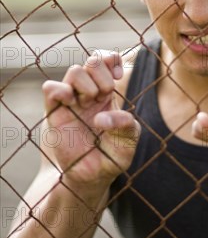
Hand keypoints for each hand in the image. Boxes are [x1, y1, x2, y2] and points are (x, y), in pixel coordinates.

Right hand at [42, 51, 139, 185]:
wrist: (91, 177)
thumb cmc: (112, 157)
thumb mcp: (128, 141)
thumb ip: (126, 125)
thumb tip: (102, 118)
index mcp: (108, 95)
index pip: (106, 61)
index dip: (111, 60)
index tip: (117, 76)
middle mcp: (89, 94)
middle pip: (92, 61)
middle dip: (101, 72)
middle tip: (105, 93)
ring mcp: (72, 101)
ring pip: (74, 70)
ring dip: (87, 82)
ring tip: (90, 101)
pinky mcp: (55, 112)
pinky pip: (51, 88)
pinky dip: (61, 90)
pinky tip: (72, 103)